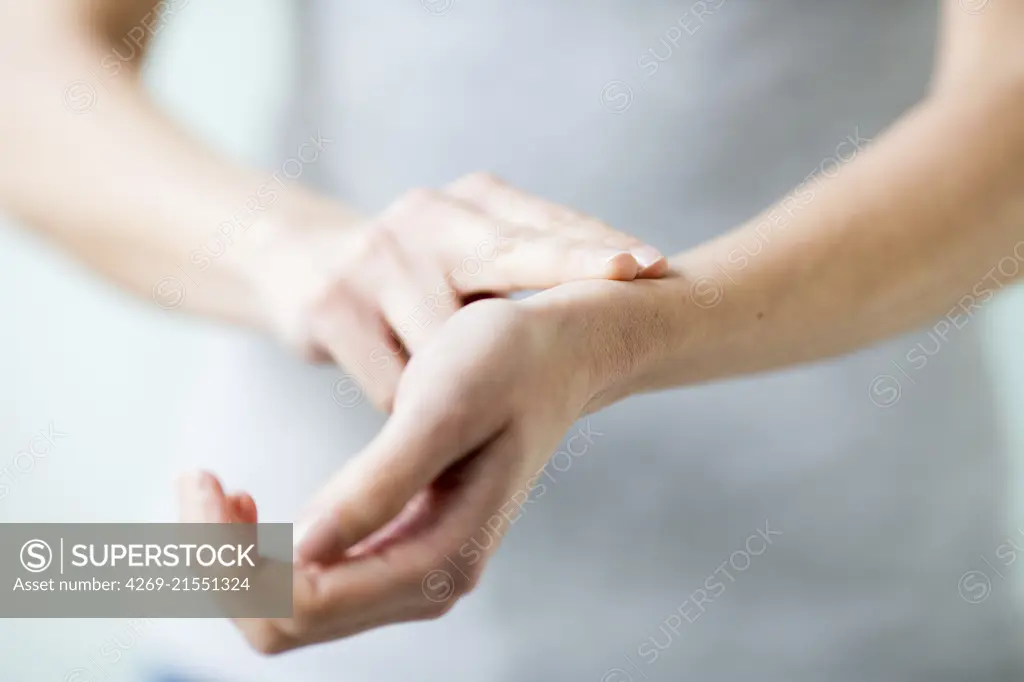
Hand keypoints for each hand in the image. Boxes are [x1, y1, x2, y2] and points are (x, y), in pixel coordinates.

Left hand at [177, 287, 650, 652]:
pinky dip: (263, 552)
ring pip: (293, 610)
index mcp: (440, 557)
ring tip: (215, 487)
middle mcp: (429, 580)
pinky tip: (250, 503)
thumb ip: (380, 482)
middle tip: (199, 480)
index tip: (205, 477)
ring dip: (236, 560)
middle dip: (222, 566)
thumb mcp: (441, 405)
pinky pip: (313, 582)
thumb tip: (304, 549)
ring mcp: (416, 570)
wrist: (560, 353)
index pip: (303, 603)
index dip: (231, 558)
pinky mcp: (404, 546)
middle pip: (286, 623)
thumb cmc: (508, 362)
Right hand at [252, 172, 665, 409]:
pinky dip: (414, 405)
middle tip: (633, 273)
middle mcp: (425, 219)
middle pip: (510, 253)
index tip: (650, 265)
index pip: (545, 228)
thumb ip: (523, 268)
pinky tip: (410, 402)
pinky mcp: (331, 306)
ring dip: (466, 381)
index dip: (594, 248)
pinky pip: (399, 386)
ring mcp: (376, 259)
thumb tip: (616, 305)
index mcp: (468, 202)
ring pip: (449, 347)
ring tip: (467, 392)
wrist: (298, 261)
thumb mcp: (464, 253)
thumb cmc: (412, 271)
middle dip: (575, 265)